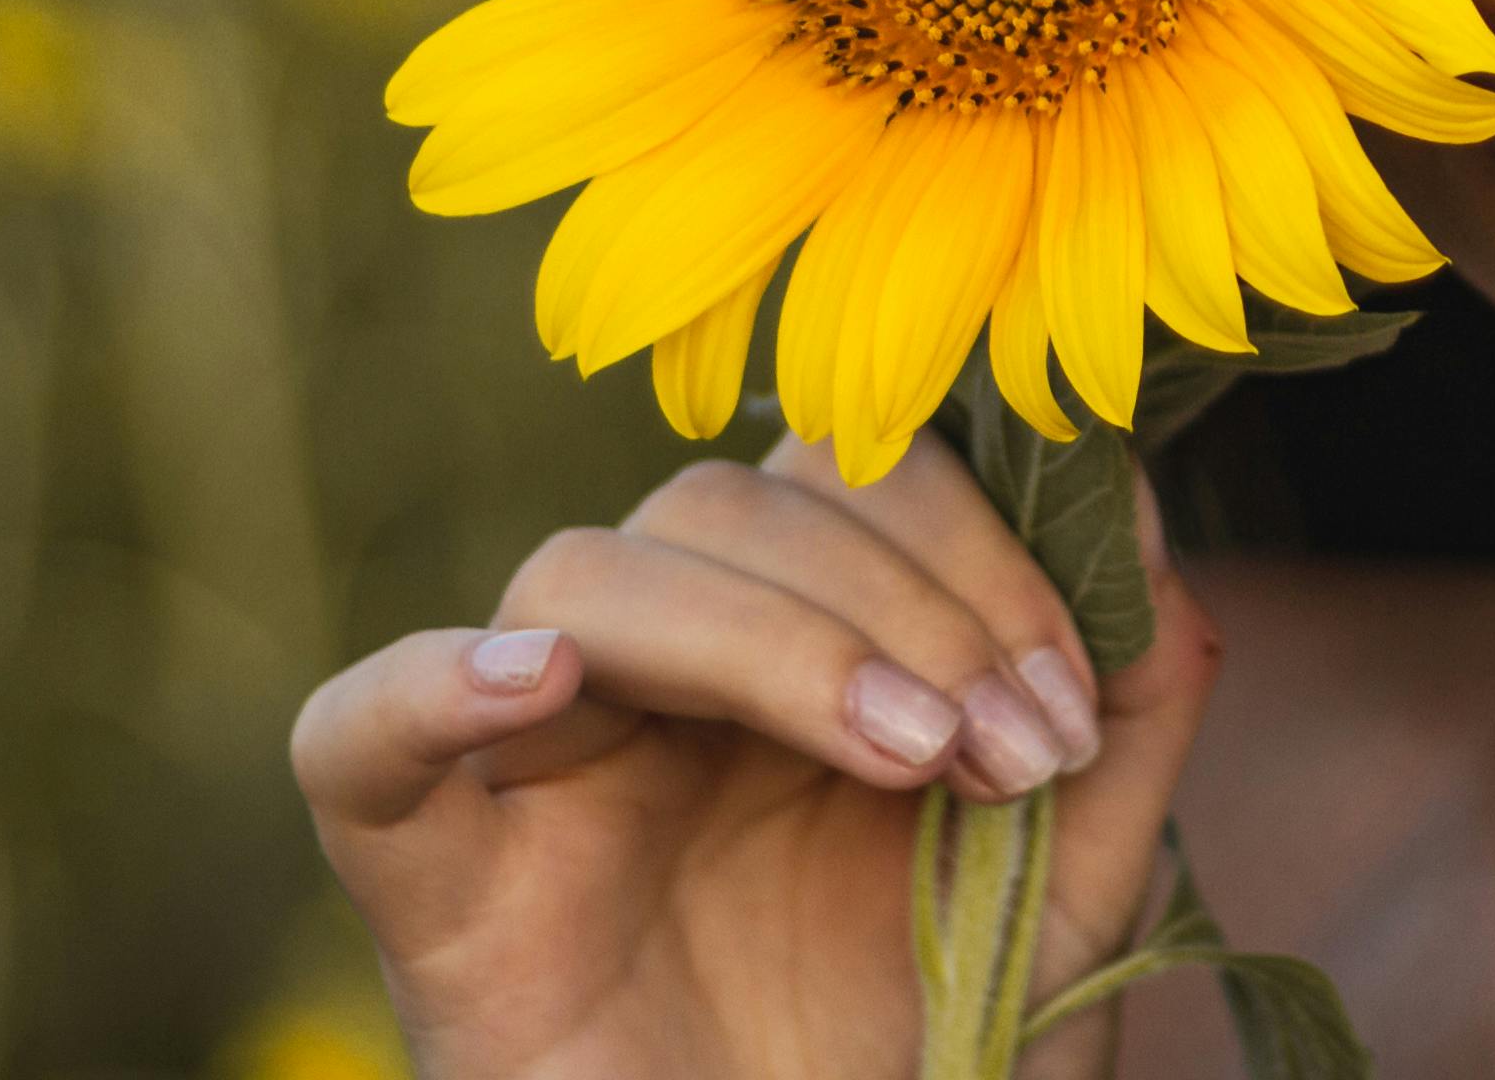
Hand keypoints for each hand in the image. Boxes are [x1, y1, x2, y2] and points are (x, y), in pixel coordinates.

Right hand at [292, 435, 1222, 1078]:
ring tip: (902, 752)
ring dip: (763, 634)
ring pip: (582, 575)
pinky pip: (353, 740)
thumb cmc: (932, 1066)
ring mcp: (533, 776)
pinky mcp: (433, 893)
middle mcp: (653, 684)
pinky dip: (425, 686)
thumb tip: (1140, 496)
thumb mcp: (1075, 888)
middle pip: (719, 502)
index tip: (1068, 697)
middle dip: (897, 595)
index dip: (969, 542)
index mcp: (792, 653)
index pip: (845, 474)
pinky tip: (536, 687)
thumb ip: (1129, 701)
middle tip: (1003, 743)